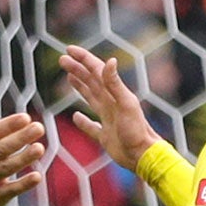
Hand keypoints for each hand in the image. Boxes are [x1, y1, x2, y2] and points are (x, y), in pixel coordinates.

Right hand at [0, 75, 45, 205]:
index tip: (25, 117)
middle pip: (0, 150)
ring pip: (6, 169)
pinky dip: (22, 185)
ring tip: (39, 148)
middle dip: (18, 139)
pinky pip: (9, 191)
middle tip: (39, 127)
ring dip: (23, 159)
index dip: (7, 126)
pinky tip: (37, 177)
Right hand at [58, 45, 158, 171]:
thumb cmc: (136, 130)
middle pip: (91, 82)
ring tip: (69, 77)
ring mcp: (107, 119)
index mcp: (115, 93)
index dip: (82, 59)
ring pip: (90, 98)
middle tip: (62, 60)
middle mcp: (111, 103)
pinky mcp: (105, 135)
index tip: (68, 50)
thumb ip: (115, 83)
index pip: (96, 71)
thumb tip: (110, 60)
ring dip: (79, 87)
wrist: (142, 155)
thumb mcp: (126, 103)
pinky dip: (82, 121)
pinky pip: (91, 126)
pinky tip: (76, 117)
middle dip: (77, 69)